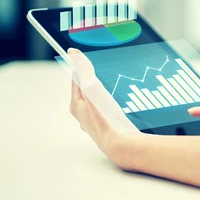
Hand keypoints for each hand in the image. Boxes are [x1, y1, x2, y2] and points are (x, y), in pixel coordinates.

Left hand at [68, 48, 137, 166]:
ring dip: (108, 92)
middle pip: (89, 91)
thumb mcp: (92, 89)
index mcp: (76, 106)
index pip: (76, 80)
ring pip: (101, 101)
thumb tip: (73, 54)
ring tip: (119, 85)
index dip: (83, 68)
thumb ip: (83, 70)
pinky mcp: (110, 127)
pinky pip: (111, 110)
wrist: (123, 145)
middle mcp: (84, 116)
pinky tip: (126, 101)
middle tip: (108, 71)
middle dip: (97, 80)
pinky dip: (117, 103)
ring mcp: (97, 123)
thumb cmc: (106, 119)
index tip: (91, 59)